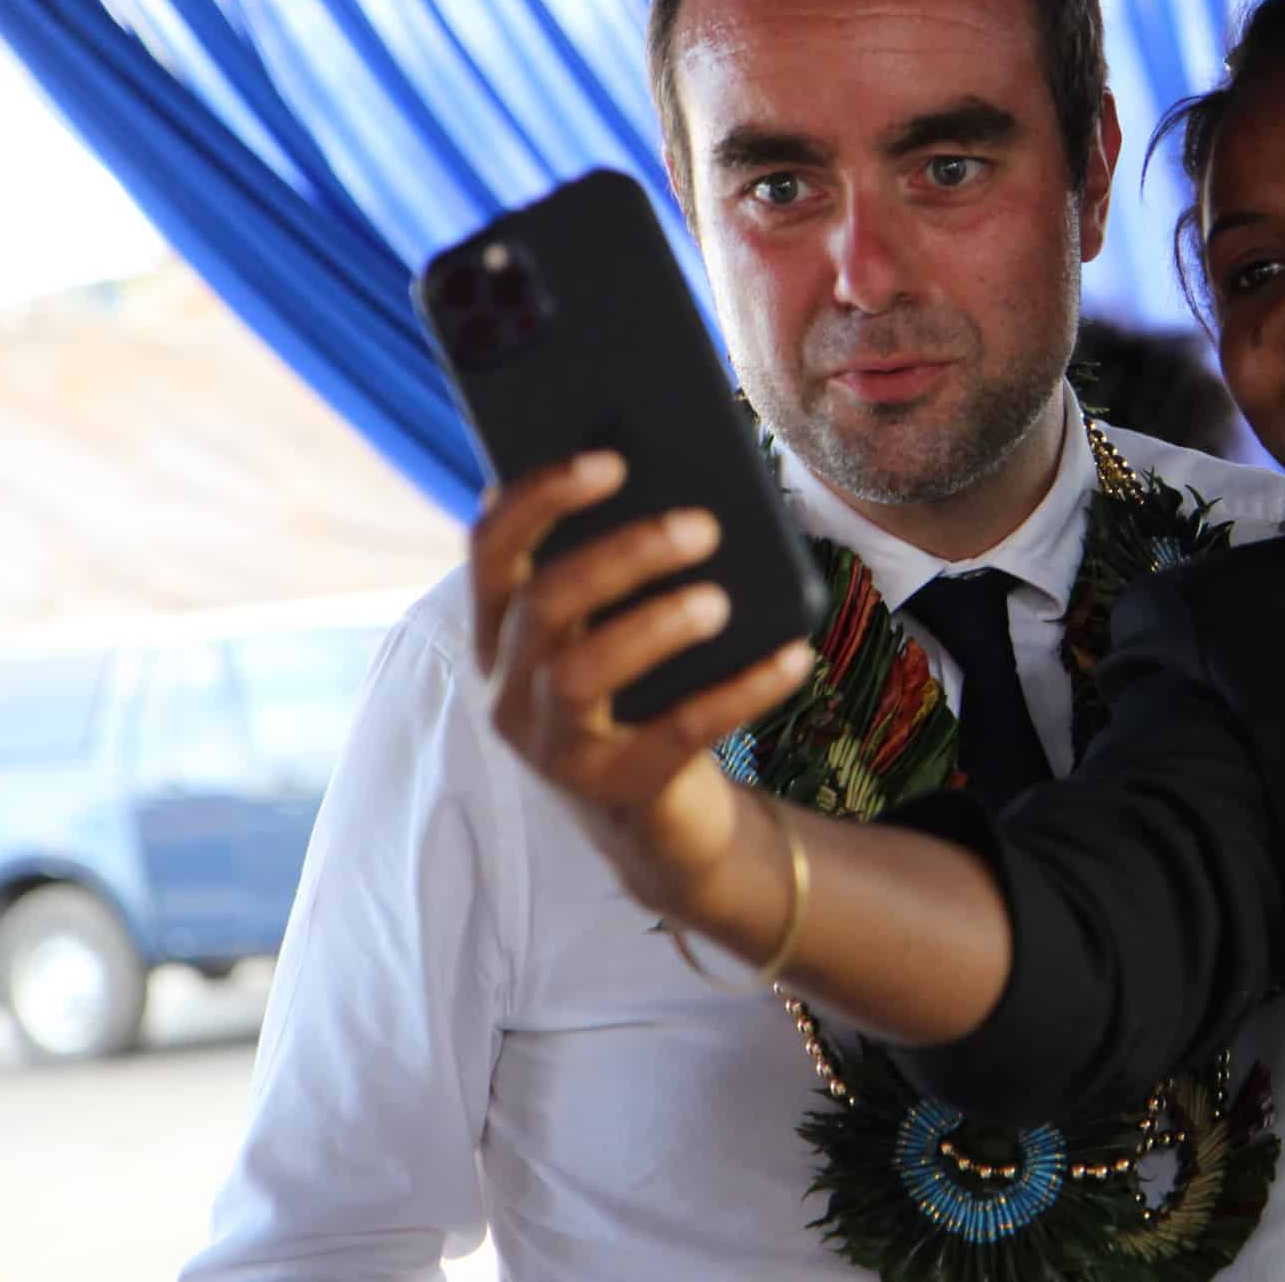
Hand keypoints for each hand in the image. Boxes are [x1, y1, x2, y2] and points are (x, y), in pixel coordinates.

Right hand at [473, 451, 812, 929]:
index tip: (612, 460)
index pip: (492, 548)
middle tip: (703, 526)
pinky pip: (676, 735)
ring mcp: (554, 747)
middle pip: (543, 603)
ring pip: (578, 673)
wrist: (661, 824)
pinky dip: (739, 691)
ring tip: (720, 601)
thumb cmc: (645, 696)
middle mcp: (510, 688)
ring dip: (655, 624)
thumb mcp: (620, 631)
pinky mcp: (616, 792)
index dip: (541, 497)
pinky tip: (791, 659)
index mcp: (504, 632)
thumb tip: (681, 481)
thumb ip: (622, 568)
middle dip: (622, 555)